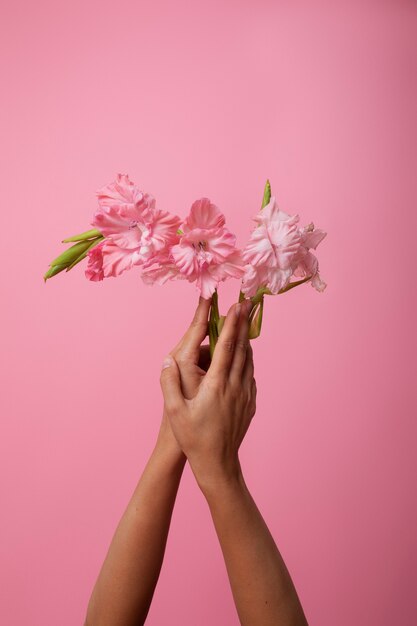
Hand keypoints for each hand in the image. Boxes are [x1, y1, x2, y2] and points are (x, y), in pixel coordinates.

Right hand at [160, 300, 255, 491]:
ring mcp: (245, 395)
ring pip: (249, 361)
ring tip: (244, 325)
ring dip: (247, 341)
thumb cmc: (193, 438)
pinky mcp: (250, 404)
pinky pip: (250, 375)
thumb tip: (167, 359)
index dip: (231, 324)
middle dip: (243, 324)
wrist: (218, 463)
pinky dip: (248, 361)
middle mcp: (235, 386)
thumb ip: (169, 383)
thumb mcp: (174, 412)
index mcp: (216, 385)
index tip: (236, 306)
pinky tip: (244, 358)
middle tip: (246, 304)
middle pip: (242, 348)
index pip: (226, 347)